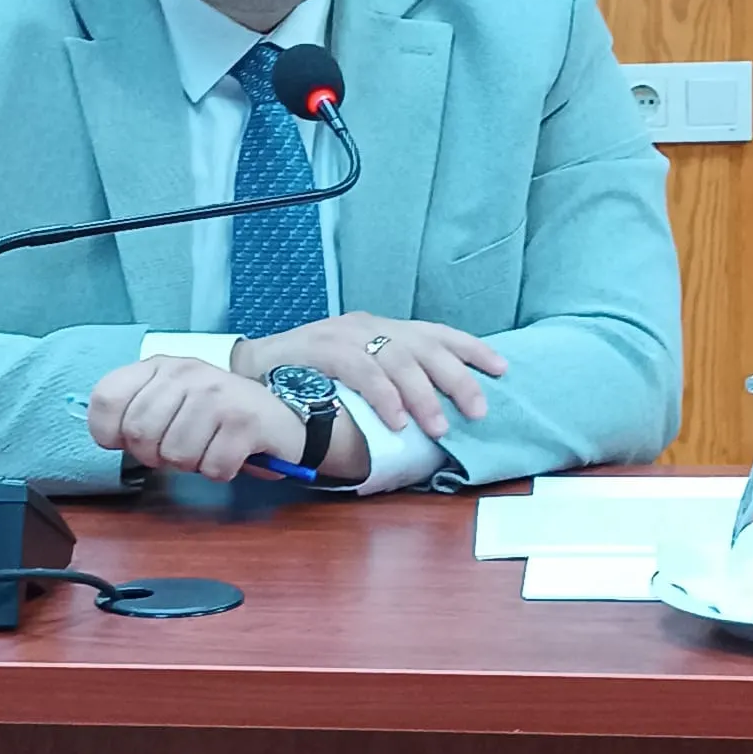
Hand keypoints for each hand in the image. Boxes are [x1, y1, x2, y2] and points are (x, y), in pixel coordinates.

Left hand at [87, 355, 309, 481]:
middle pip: (138, 434)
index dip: (108, 432)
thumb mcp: (173, 399)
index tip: (127, 440)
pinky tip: (231, 452)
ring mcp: (216, 395)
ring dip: (192, 464)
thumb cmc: (217, 414)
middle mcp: (186, 373)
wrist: (281, 414)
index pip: (105, 398)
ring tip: (208, 446)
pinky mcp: (243, 422)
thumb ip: (136, 409)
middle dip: (155, 455)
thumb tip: (109, 436)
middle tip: (180, 447)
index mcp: (161, 366)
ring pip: (175, 455)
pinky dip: (222, 470)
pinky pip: (212, 468)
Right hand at [231, 312, 507, 438]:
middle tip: (478, 409)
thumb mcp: (354, 373)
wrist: (249, 371)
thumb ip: (388, 382)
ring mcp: (344, 334)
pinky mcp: (322, 348)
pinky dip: (384, 396)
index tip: (502, 368)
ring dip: (423, 395)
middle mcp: (367, 326)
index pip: (435, 333)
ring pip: (398, 358)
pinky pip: (362, 370)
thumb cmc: (306, 378)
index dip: (471, 349)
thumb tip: (429, 412)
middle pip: (425, 345)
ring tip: (438, 427)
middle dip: (457, 378)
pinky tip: (397, 420)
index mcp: (380, 328)